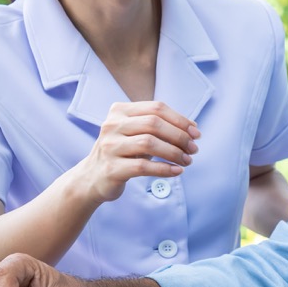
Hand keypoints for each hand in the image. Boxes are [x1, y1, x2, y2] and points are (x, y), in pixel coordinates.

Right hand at [74, 101, 199, 203]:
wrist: (91, 178)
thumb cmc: (122, 152)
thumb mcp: (135, 133)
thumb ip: (158, 126)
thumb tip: (193, 128)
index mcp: (119, 111)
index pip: (156, 108)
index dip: (180, 119)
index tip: (196, 132)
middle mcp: (112, 125)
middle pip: (154, 124)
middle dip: (179, 136)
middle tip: (193, 148)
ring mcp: (109, 146)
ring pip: (149, 144)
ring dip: (174, 153)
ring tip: (187, 161)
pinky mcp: (111, 168)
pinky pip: (143, 167)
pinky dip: (164, 169)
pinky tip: (176, 172)